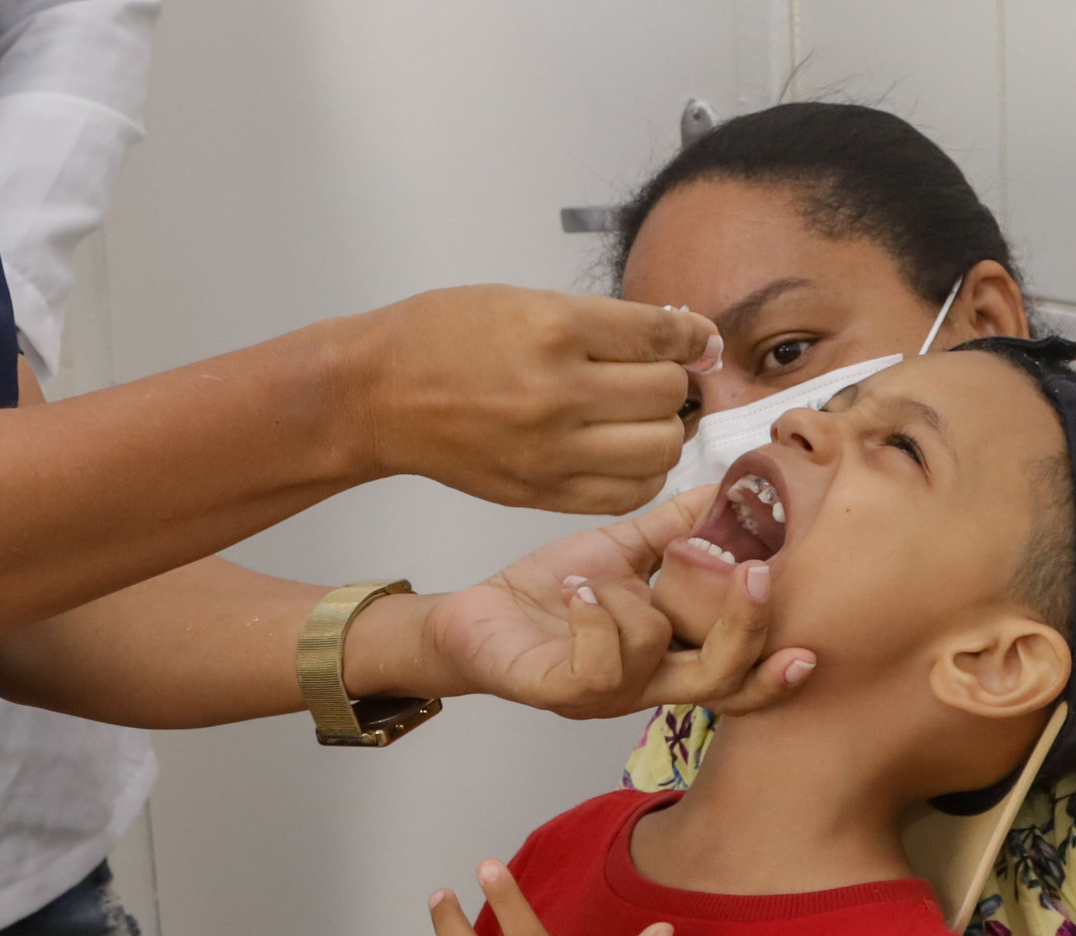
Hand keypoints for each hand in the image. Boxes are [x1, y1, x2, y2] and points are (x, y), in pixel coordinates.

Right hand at [342, 286, 721, 514]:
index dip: (692, 337)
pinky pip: (629, 493)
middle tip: (658, 377)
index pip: (660, 335)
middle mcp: (558, 392)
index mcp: (554, 329)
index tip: (698, 340)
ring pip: (659, 448)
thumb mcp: (522, 301)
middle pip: (667, 394)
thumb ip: (601, 324)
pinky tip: (626, 454)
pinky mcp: (542, 492)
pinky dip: (643, 474)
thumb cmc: (443, 337)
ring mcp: (551, 450)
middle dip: (674, 382)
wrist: (377, 396)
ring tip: (642, 418)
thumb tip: (680, 340)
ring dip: (664, 430)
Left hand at [415, 488, 817, 717]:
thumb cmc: (551, 594)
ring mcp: (608, 696)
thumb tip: (730, 490)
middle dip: (743, 627)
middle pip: (721, 679)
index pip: (738, 678)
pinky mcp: (563, 693)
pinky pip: (600, 660)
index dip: (776, 672)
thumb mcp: (624, 553)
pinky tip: (574, 591)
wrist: (474, 616)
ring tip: (589, 578)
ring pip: (654, 648)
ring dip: (627, 599)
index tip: (810, 649)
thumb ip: (678, 531)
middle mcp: (647, 687)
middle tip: (753, 574)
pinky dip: (594, 614)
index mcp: (670, 659)